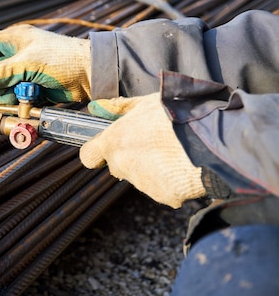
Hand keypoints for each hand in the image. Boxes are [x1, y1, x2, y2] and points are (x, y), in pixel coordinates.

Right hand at [0, 25, 90, 103]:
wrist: (93, 75)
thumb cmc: (63, 60)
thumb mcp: (26, 64)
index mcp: (14, 40)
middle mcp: (18, 55)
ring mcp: (27, 72)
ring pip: (4, 88)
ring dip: (7, 96)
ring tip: (19, 97)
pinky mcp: (36, 88)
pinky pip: (18, 98)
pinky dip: (20, 103)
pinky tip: (28, 102)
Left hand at [80, 93, 206, 207]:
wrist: (211, 138)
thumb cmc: (176, 115)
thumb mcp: (146, 103)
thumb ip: (118, 108)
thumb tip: (96, 107)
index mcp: (114, 142)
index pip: (89, 156)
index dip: (97, 151)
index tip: (107, 147)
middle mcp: (122, 166)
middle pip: (119, 166)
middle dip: (131, 158)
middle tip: (154, 144)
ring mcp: (142, 183)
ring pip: (141, 177)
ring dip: (152, 168)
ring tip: (174, 152)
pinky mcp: (164, 196)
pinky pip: (164, 188)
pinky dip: (172, 181)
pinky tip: (185, 166)